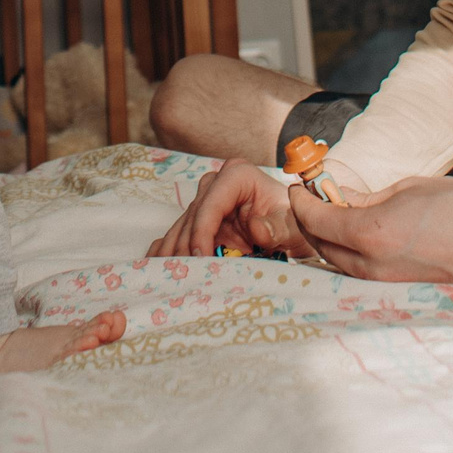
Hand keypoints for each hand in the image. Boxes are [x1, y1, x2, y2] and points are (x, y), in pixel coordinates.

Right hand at [147, 160, 308, 259]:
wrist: (293, 229)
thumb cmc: (294, 223)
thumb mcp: (292, 226)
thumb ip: (276, 228)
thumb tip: (256, 229)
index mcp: (237, 175)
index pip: (211, 203)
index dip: (202, 231)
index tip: (201, 257)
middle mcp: (217, 183)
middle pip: (193, 216)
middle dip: (186, 246)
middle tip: (182, 275)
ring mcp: (206, 199)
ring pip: (182, 226)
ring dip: (173, 252)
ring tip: (164, 277)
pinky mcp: (200, 217)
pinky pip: (179, 232)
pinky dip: (169, 249)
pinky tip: (157, 266)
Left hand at [287, 174, 452, 296]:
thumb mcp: (411, 189)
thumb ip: (368, 196)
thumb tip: (341, 194)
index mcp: (370, 234)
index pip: (315, 220)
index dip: (302, 200)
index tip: (300, 185)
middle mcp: (370, 266)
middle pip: (319, 246)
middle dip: (309, 220)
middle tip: (313, 197)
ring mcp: (383, 284)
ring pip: (336, 263)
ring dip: (327, 239)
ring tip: (334, 212)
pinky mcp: (398, 292)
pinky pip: (358, 273)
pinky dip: (347, 253)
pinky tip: (358, 234)